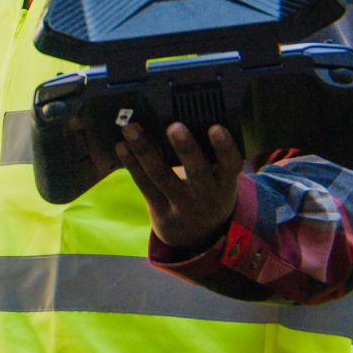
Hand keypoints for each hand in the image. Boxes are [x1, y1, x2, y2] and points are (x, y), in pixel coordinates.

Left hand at [115, 122, 242, 251]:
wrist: (201, 237)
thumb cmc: (209, 193)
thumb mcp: (220, 179)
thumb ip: (209, 156)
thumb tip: (187, 115)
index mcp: (225, 183)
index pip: (231, 164)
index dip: (224, 147)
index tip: (215, 127)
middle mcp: (207, 196)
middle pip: (197, 171)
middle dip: (185, 148)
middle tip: (174, 127)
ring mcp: (183, 206)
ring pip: (162, 176)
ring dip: (145, 150)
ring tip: (132, 129)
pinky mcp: (161, 212)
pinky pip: (144, 185)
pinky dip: (132, 164)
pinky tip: (122, 146)